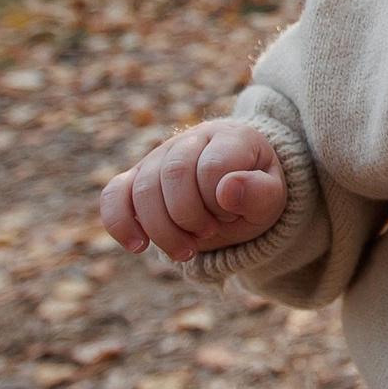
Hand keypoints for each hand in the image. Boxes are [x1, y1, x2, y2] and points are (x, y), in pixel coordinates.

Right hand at [100, 122, 285, 261]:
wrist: (237, 196)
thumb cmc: (255, 195)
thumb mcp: (273, 198)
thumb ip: (260, 192)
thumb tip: (228, 190)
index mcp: (230, 137)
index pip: (212, 167)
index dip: (220, 201)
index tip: (232, 215)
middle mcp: (190, 140)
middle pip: (173, 174)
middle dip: (189, 216)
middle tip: (209, 234)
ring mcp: (159, 157)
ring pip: (143, 188)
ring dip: (162, 229)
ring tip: (186, 251)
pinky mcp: (136, 178)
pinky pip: (114, 195)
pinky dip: (121, 223)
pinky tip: (138, 246)